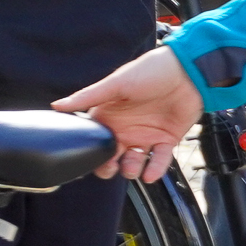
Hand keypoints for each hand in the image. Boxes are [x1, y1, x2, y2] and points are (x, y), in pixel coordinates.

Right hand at [53, 47, 203, 179]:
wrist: (188, 72)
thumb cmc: (150, 71)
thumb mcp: (116, 84)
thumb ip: (89, 97)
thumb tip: (57, 105)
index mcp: (109, 115)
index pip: (94, 140)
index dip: (90, 152)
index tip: (88, 159)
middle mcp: (125, 128)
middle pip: (111, 156)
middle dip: (108, 167)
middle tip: (111, 168)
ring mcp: (146, 135)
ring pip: (134, 162)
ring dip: (131, 169)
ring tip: (132, 166)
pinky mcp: (167, 139)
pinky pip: (159, 160)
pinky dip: (155, 169)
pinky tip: (150, 174)